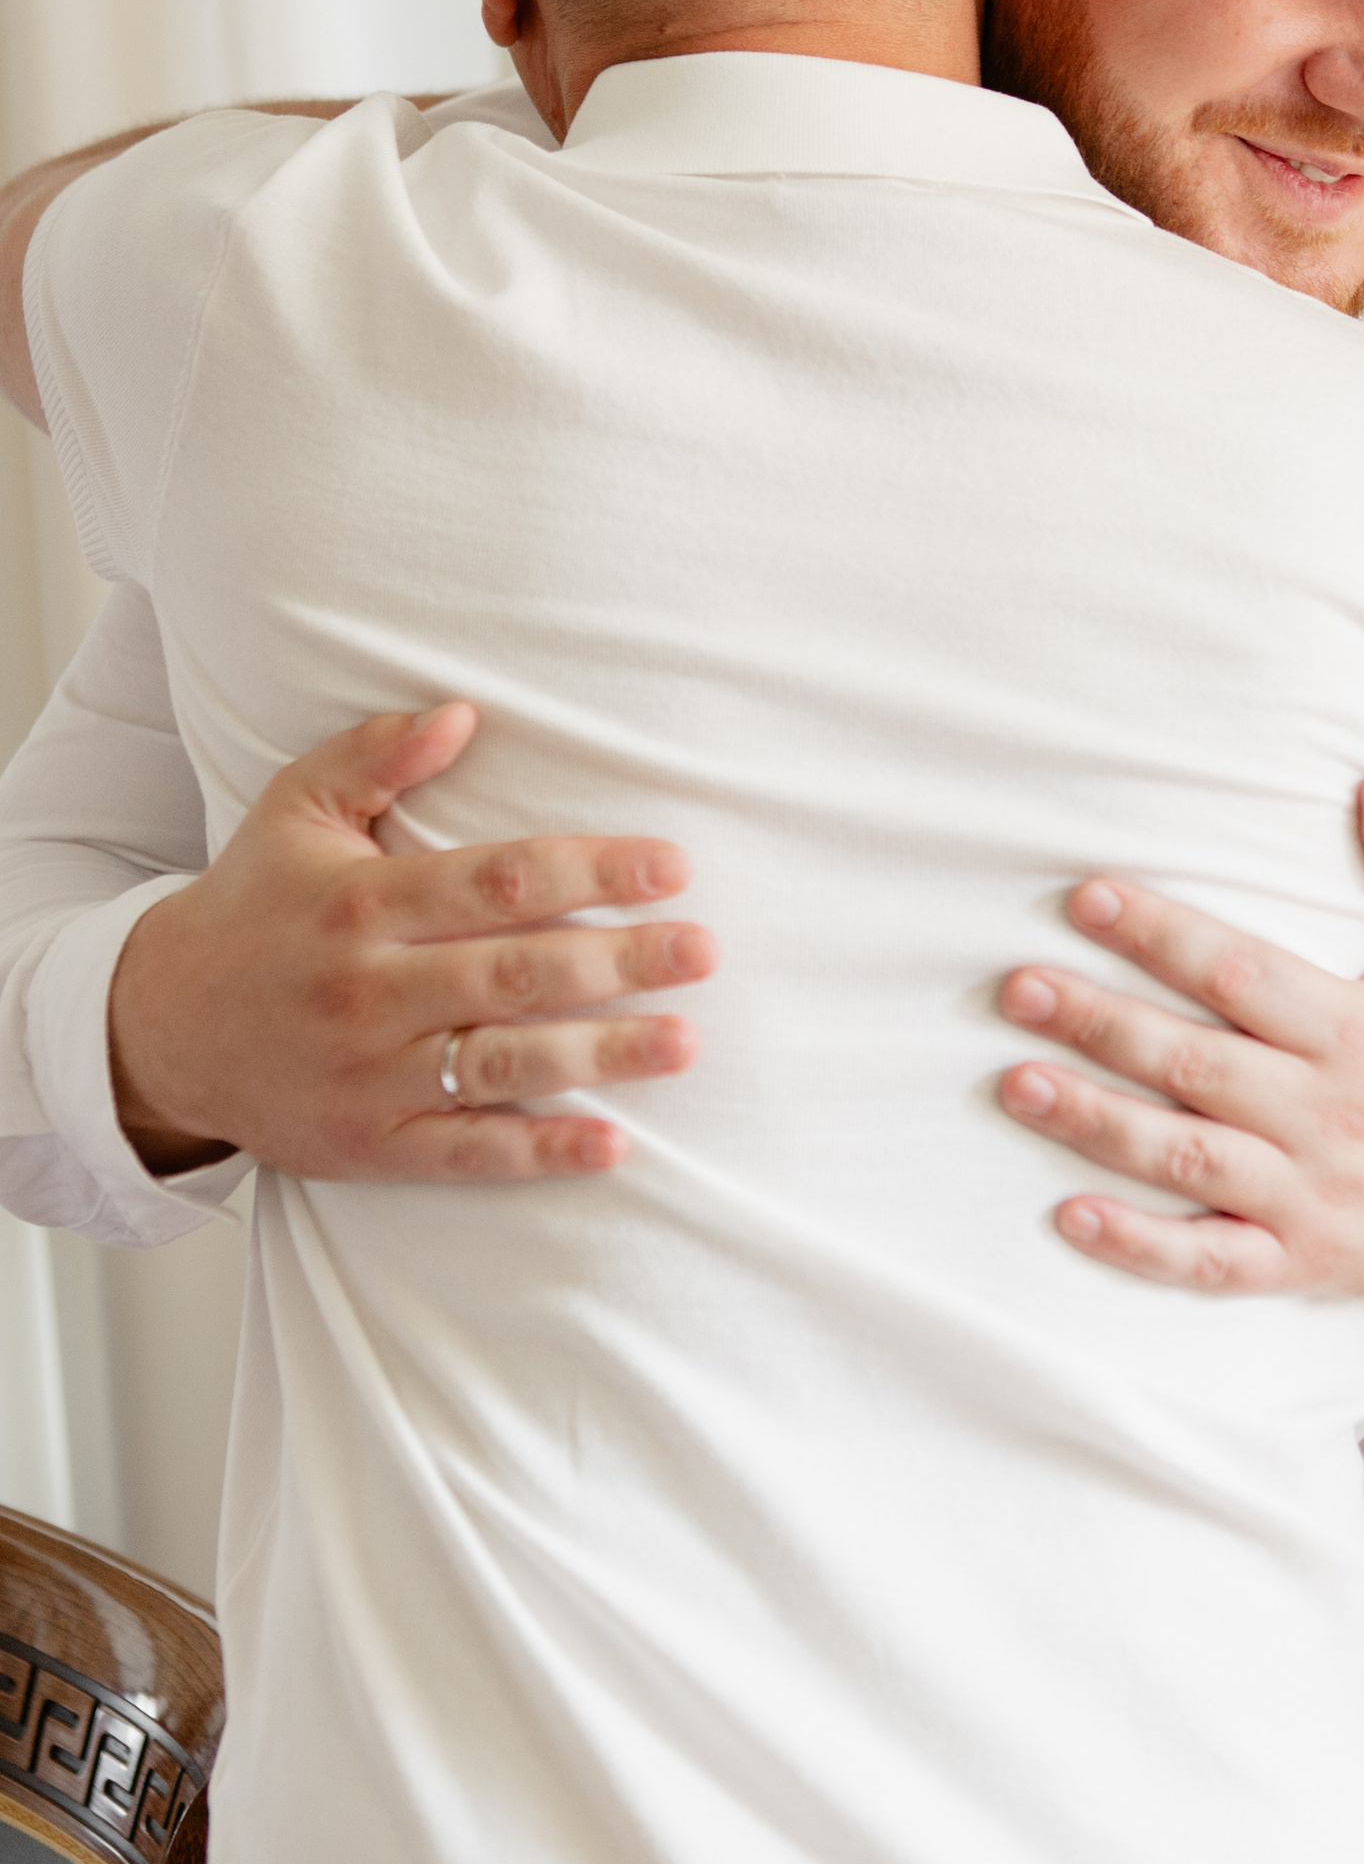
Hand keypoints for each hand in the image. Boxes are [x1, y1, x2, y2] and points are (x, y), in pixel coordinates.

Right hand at [108, 704, 715, 1181]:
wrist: (158, 1030)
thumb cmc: (254, 906)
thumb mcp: (294, 810)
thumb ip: (374, 754)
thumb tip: (463, 712)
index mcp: (362, 902)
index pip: (499, 880)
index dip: (592, 870)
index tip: (672, 867)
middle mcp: (369, 989)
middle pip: (516, 972)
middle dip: (621, 959)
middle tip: (704, 949)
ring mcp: (370, 1074)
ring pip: (502, 1063)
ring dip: (601, 1054)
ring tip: (686, 1040)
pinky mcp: (370, 1145)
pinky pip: (467, 1151)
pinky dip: (541, 1150)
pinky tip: (615, 1142)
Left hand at [996, 774, 1363, 1302]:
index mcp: (1362, 1031)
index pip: (1243, 974)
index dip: (1162, 935)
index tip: (1087, 898)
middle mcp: (1332, 1114)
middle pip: (1198, 1064)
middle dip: (1102, 1023)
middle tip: (1017, 989)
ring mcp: (1315, 1195)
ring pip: (1190, 1159)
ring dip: (1097, 1123)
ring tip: (1018, 1083)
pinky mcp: (1306, 1261)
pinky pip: (1212, 1262)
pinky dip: (1140, 1246)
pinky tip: (1071, 1214)